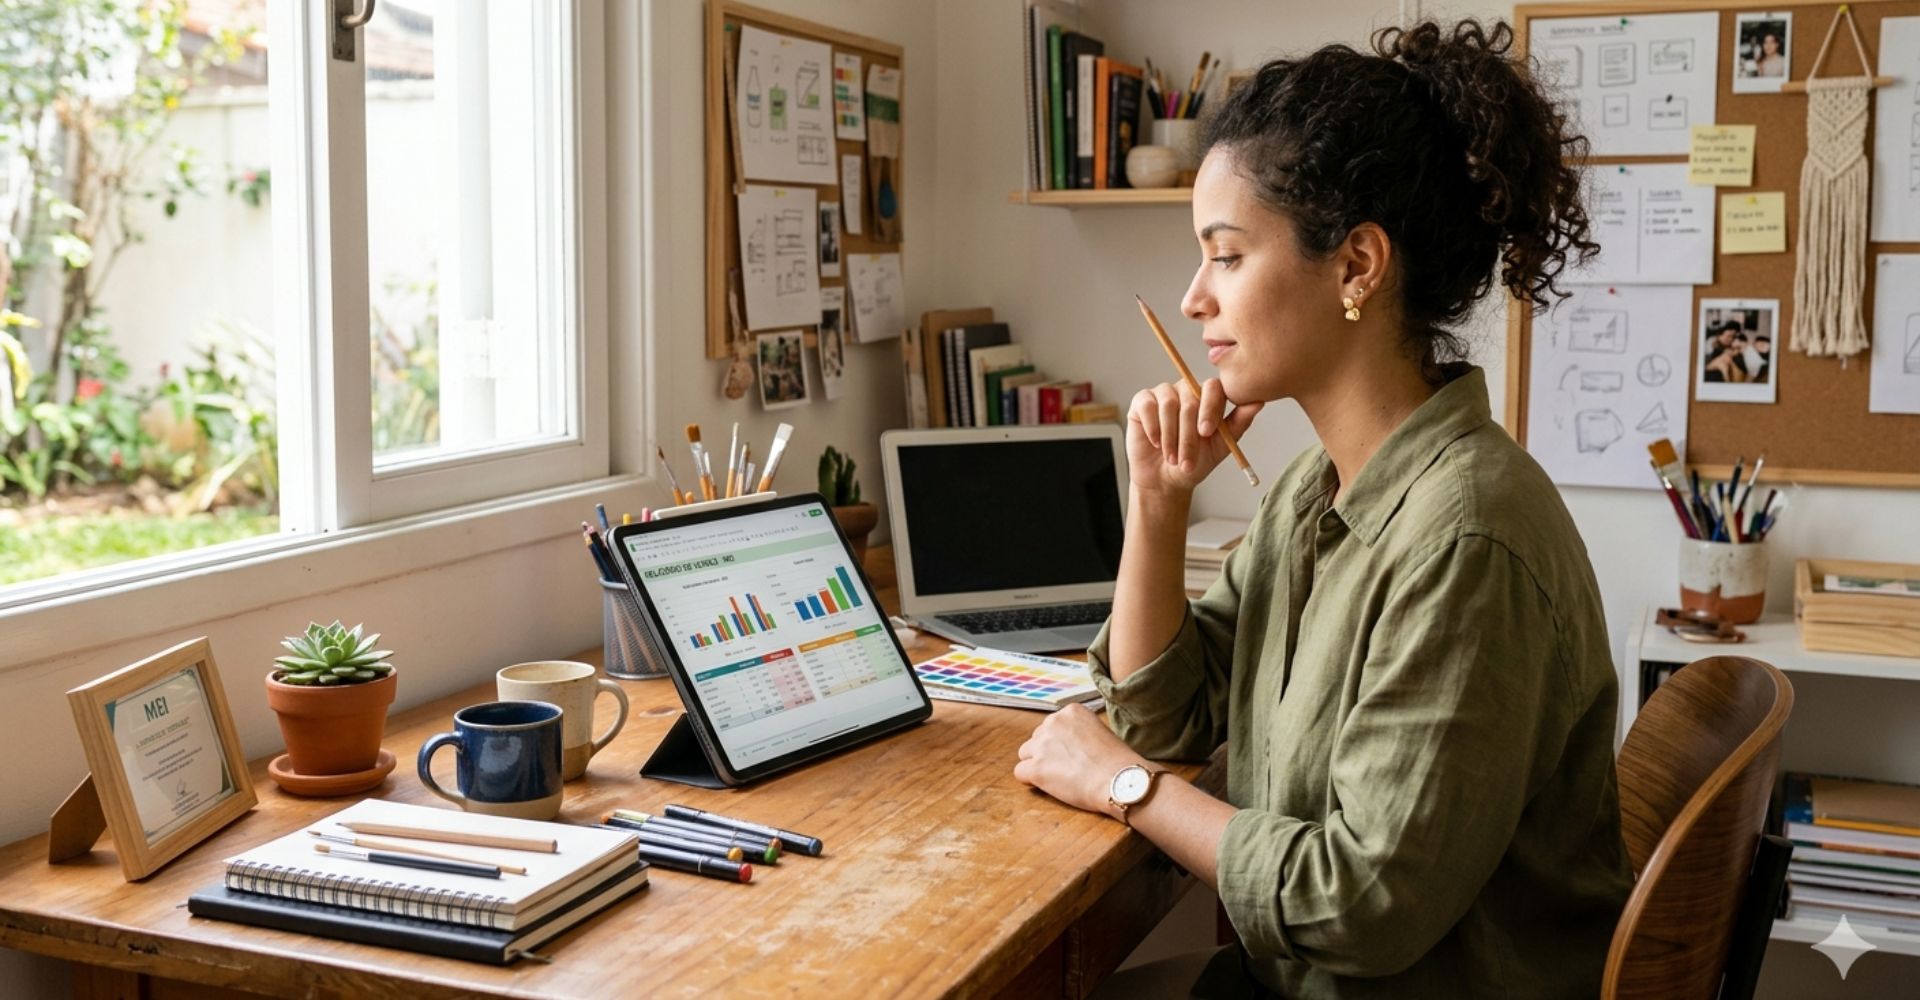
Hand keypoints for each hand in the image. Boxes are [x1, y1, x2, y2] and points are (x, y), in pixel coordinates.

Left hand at [1014, 704, 1146, 818]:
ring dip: (1038, 765)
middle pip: (1036, 739)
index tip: (1075, 755)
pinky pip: (1020, 772)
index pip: (1051, 727)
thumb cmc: (1117, 762)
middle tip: (1068, 769)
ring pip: (1025, 754)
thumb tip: (1064, 746)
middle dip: (1047, 754)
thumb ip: (1077, 733)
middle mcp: (1053, 722)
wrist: (1121, 781)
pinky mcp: (1036, 767)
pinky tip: (1050, 786)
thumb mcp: (1099, 732)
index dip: (1060, 744)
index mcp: (1071, 712)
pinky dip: (1032, 781)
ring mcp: (1042, 744)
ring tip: (1060, 778)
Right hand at [1126, 378, 1261, 495]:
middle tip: (1186, 460)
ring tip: (1172, 458)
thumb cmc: (1195, 462)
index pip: (1212, 388)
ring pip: (1168, 404)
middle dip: (1188, 434)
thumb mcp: (1221, 446)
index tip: (1206, 432)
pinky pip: (1148, 405)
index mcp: (1207, 397)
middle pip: (1190, 399)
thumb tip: (1259, 402)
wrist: (1166, 480)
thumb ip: (1239, 422)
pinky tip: (1156, 444)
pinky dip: (1153, 428)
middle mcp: (1186, 390)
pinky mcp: (1142, 401)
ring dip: (1170, 436)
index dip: (1210, 408)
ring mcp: (1163, 394)